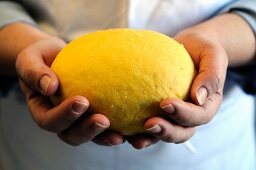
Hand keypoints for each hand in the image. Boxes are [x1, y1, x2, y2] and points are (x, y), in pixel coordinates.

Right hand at [16, 37, 124, 145]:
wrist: (54, 57)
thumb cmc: (41, 57)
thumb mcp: (31, 59)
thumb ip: (35, 72)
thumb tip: (50, 86)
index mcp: (43, 111)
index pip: (50, 121)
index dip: (64, 116)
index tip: (82, 100)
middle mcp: (61, 120)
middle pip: (72, 135)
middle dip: (87, 131)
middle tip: (103, 120)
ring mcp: (78, 120)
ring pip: (91, 136)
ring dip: (105, 136)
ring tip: (121, 134)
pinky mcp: (93, 114)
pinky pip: (105, 125)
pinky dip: (118, 128)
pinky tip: (133, 124)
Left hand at [128, 26, 227, 148]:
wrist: (192, 47)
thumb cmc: (203, 50)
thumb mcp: (213, 55)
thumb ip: (211, 75)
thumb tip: (198, 98)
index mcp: (207, 105)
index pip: (199, 116)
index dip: (183, 114)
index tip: (166, 103)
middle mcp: (191, 114)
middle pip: (182, 132)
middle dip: (166, 132)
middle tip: (149, 124)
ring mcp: (175, 115)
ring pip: (164, 133)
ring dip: (150, 138)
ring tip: (134, 139)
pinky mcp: (159, 111)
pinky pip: (149, 122)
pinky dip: (137, 129)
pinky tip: (122, 128)